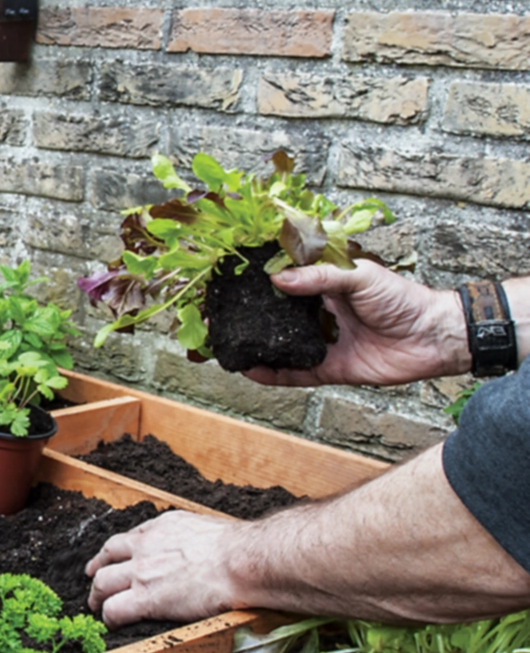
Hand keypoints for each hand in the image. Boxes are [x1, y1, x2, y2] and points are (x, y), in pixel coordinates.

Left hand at [85, 510, 244, 626]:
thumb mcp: (209, 529)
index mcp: (164, 526)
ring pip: (102, 584)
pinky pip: (114, 610)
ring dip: (98, 597)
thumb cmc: (241, 549)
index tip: (111, 559)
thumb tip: (204, 550)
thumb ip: (193, 538)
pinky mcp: (145, 598)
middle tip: (95, 583)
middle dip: (98, 572)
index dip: (116, 552)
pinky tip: (113, 625)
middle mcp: (146, 546)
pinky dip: (109, 618)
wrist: (244, 561)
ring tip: (98, 608)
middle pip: (107, 558)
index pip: (129, 538)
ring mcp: (142, 572)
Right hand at [245, 261, 466, 387]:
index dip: (259, 283)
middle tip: (219, 318)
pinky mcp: (329, 369)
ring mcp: (322, 343)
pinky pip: (294, 374)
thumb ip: (320, 277)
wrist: (434, 337)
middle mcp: (320, 315)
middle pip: (276, 317)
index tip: (231, 283)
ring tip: (226, 345)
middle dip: (248, 318)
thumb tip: (278, 279)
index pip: (285, 283)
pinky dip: (271, 374)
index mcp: (326, 287)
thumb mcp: (361, 277)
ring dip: (255, 347)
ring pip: (280, 347)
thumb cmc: (404, 299)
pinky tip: (250, 370)